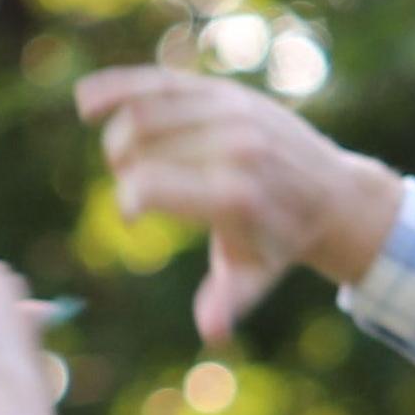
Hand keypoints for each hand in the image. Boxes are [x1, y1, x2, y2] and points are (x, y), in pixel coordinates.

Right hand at [70, 65, 406, 344]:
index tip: (132, 218)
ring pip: (145, 110)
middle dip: (123, 167)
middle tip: (133, 187)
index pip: (151, 187)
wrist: (330, 193)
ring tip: (125, 159)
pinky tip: (85, 101)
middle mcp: (235, 145)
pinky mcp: (225, 91)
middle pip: (140, 144)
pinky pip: (162, 82)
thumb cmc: (278, 243)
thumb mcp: (254, 277)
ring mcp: (231, 110)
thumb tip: (212, 332)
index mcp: (235, 193)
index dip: (127, 202)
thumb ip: (226, 300)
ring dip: (120, 136)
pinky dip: (119, 88)